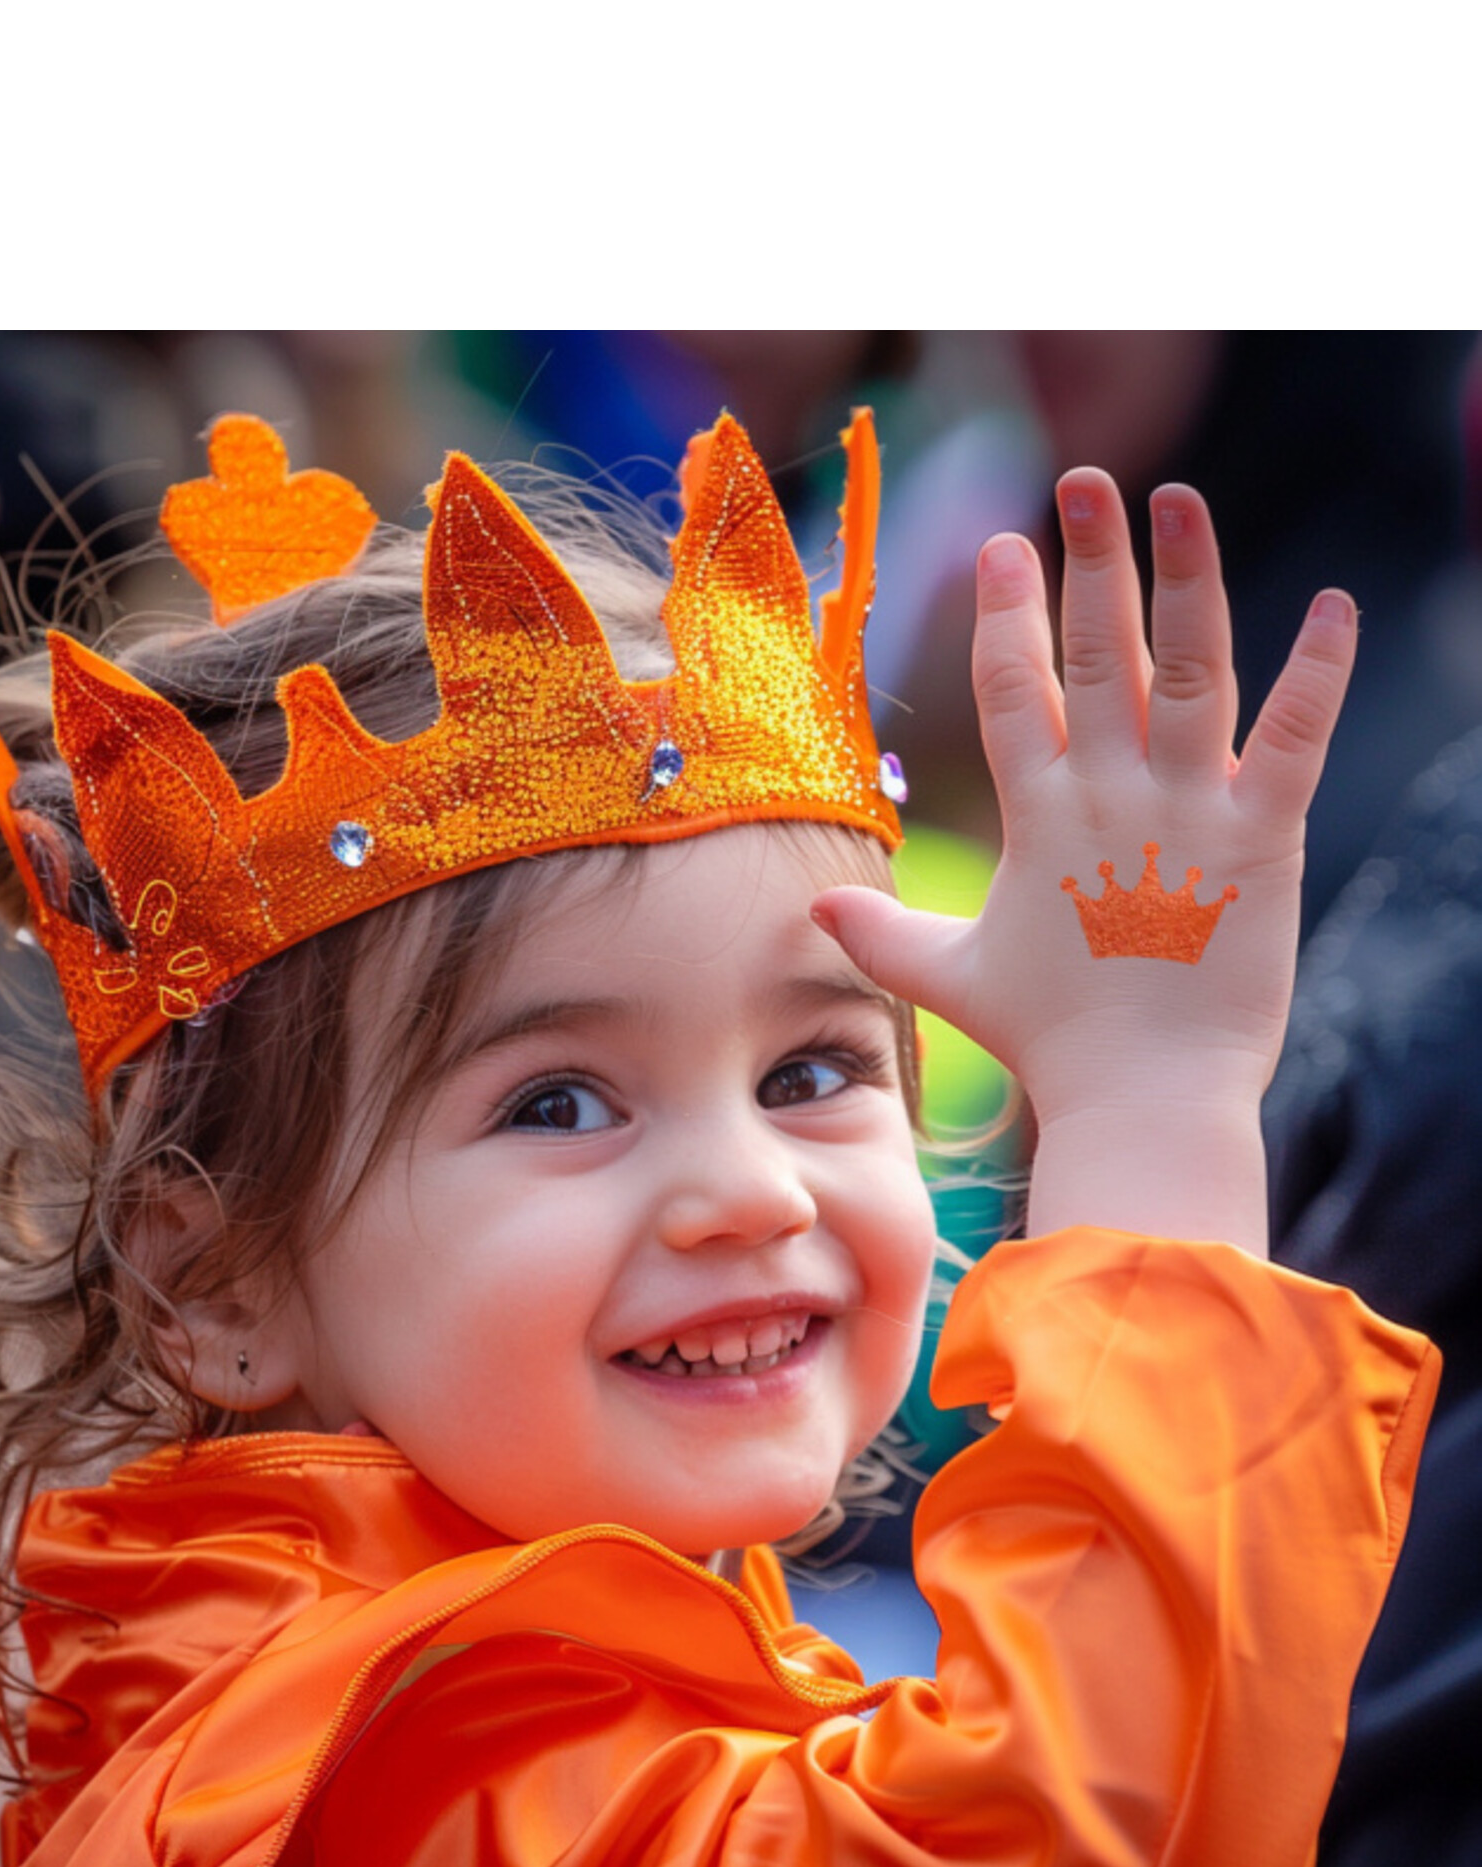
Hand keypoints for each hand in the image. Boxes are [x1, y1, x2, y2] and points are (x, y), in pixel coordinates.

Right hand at [816, 469, 1357, 1247]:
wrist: (1141, 1098)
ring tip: (1179, 500)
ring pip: (1189, 673)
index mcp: (1039, 820)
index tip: (999, 545)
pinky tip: (1334, 604)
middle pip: (1097, 657)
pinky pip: (1292, 740)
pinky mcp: (1261, 841)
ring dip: (1186, 580)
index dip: (1003, 615)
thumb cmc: (1051, 1042)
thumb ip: (883, 935)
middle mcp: (1108, 798)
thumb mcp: (953, 979)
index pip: (1013, 693)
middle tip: (1086, 483)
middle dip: (1089, 563)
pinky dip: (1317, 672)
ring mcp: (1185, 814)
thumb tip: (817, 907)